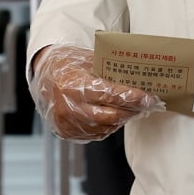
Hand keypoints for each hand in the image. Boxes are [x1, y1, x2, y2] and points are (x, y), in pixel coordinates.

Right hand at [29, 45, 164, 140]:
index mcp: (74, 85)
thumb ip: (109, 71)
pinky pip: (94, 134)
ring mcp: (66, 123)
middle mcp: (69, 107)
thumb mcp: (88, 60)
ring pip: (104, 127)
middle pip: (109, 115)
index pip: (109, 95)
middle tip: (148, 105)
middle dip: (132, 111)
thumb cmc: (70, 64)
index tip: (148, 98)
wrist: (45, 75)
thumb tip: (136, 80)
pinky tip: (117, 117)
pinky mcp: (66, 132)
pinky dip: (109, 127)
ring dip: (122, 120)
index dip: (131, 98)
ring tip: (135, 110)